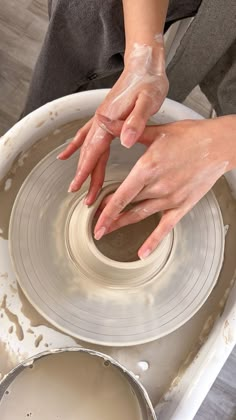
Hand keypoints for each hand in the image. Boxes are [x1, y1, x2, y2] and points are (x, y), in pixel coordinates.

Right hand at [57, 38, 168, 204]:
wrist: (145, 65)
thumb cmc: (148, 82)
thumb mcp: (147, 102)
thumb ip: (136, 121)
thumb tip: (125, 141)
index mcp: (107, 120)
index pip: (93, 152)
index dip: (86, 172)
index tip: (78, 187)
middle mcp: (101, 121)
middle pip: (90, 154)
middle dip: (86, 177)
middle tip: (86, 197)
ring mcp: (102, 119)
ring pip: (89, 148)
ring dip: (85, 167)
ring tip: (79, 183)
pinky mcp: (107, 117)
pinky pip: (87, 136)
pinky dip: (78, 146)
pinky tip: (70, 153)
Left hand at [94, 116, 234, 258]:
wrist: (219, 144)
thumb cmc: (190, 136)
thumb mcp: (155, 131)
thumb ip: (125, 129)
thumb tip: (104, 120)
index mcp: (148, 168)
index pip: (121, 196)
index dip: (105, 211)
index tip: (95, 222)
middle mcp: (158, 186)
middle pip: (127, 207)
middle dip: (109, 217)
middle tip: (96, 225)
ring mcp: (171, 198)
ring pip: (141, 216)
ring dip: (123, 225)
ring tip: (109, 231)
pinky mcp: (182, 205)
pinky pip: (165, 227)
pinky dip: (153, 241)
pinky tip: (143, 252)